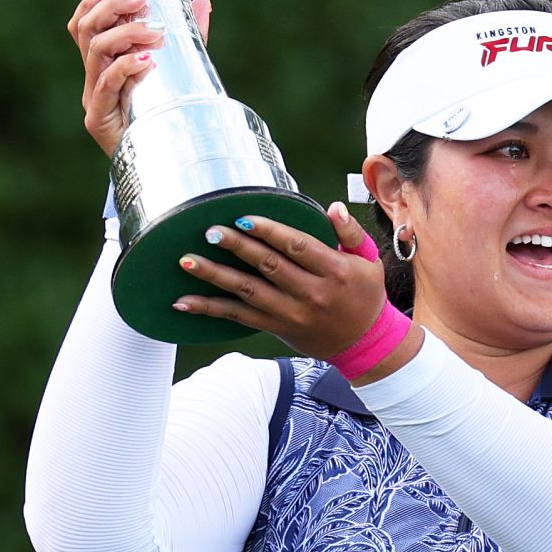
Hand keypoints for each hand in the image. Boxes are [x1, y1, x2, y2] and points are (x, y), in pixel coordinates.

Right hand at [67, 0, 212, 154]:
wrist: (168, 165)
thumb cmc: (170, 115)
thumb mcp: (181, 69)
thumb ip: (189, 37)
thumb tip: (203, 1)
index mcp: (104, 64)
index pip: (83, 24)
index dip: (95, 1)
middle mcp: (93, 78)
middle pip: (85, 30)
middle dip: (112, 7)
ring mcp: (94, 99)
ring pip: (96, 51)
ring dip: (126, 33)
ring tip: (156, 32)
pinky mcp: (99, 119)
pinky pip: (106, 84)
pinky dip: (126, 67)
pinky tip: (147, 60)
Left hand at [172, 202, 387, 360]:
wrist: (364, 344)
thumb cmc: (365, 294)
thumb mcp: (367, 260)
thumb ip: (349, 232)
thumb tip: (333, 207)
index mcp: (333, 270)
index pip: (297, 247)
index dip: (269, 232)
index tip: (245, 218)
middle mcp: (310, 293)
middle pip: (268, 266)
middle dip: (237, 248)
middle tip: (210, 232)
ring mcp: (290, 313)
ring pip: (247, 292)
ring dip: (215, 276)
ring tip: (187, 260)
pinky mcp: (275, 327)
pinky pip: (238, 317)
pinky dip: (209, 309)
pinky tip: (183, 302)